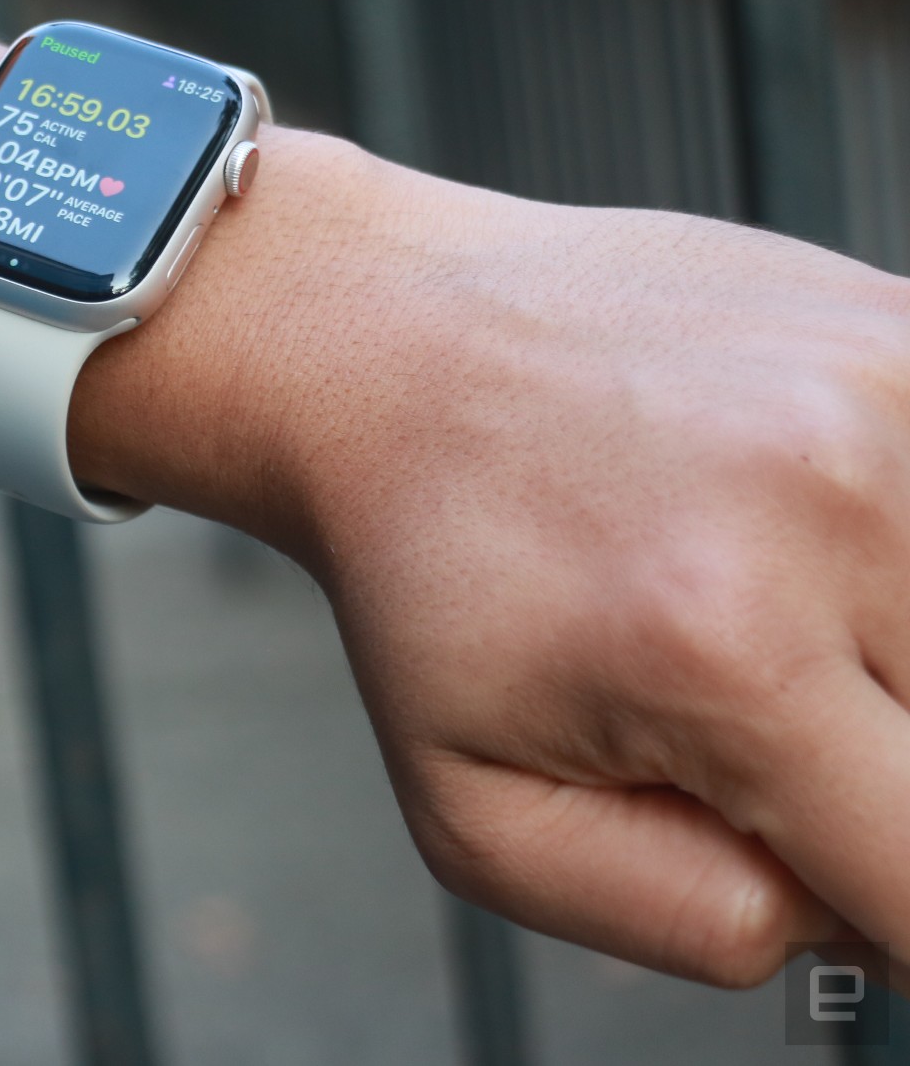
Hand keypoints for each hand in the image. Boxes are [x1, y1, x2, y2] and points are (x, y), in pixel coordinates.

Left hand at [114, 136, 909, 983]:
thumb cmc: (427, 578)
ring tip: (772, 616)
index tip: (826, 867)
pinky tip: (798, 531)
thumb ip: (693, 919)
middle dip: (885, 777)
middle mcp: (835, 507)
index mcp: (727, 653)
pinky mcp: (904, 326)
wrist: (388, 359)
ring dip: (902, 658)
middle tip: (765, 725)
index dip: (889, 915)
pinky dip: (902, 555)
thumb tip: (858, 920)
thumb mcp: (480, 819)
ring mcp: (885, 394)